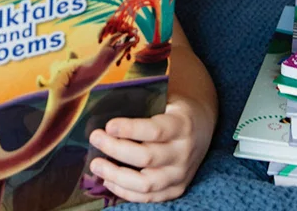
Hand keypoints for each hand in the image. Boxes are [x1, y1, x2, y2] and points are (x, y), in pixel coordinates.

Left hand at [87, 100, 210, 202]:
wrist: (201, 128)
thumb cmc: (174, 111)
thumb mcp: (166, 99)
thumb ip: (143, 103)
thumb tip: (106, 106)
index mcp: (182, 125)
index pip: (155, 131)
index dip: (130, 129)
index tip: (108, 126)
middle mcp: (183, 152)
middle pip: (146, 158)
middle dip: (115, 149)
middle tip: (95, 138)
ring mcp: (181, 174)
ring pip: (146, 184)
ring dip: (116, 176)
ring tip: (96, 165)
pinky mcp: (176, 189)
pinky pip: (149, 197)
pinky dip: (125, 191)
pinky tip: (108, 180)